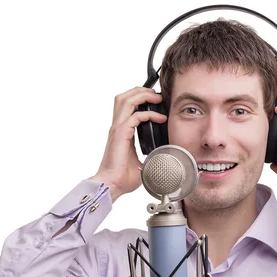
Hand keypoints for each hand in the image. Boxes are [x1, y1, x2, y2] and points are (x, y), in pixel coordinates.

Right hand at [91, 87, 166, 201]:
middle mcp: (117, 127)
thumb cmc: (122, 178)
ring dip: (142, 96)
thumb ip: (150, 156)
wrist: (112, 185)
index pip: (127, 107)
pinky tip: (160, 118)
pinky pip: (135, 116)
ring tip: (156, 98)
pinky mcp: (120, 134)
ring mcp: (117, 129)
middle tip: (156, 94)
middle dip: (140, 91)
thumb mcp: (142, 163)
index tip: (156, 101)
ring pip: (126, 100)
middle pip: (124, 97)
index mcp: (121, 132)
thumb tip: (164, 158)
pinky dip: (149, 114)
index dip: (140, 99)